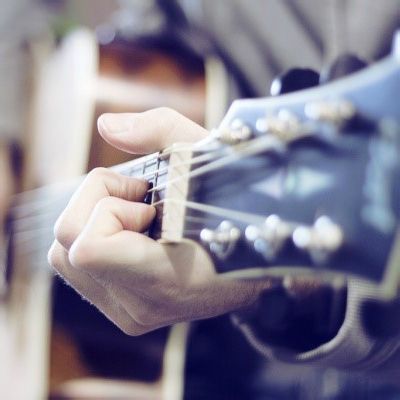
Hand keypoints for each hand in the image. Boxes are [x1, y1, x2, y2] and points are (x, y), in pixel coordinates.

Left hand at [48, 108, 270, 334]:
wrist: (258, 257)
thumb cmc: (237, 205)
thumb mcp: (207, 155)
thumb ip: (157, 129)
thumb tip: (106, 126)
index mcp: (165, 277)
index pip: (89, 249)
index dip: (108, 208)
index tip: (147, 199)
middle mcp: (142, 306)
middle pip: (65, 248)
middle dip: (98, 206)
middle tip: (143, 200)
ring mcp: (132, 315)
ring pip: (64, 258)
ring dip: (94, 222)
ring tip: (140, 217)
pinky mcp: (126, 314)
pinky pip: (78, 270)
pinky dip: (96, 239)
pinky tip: (133, 234)